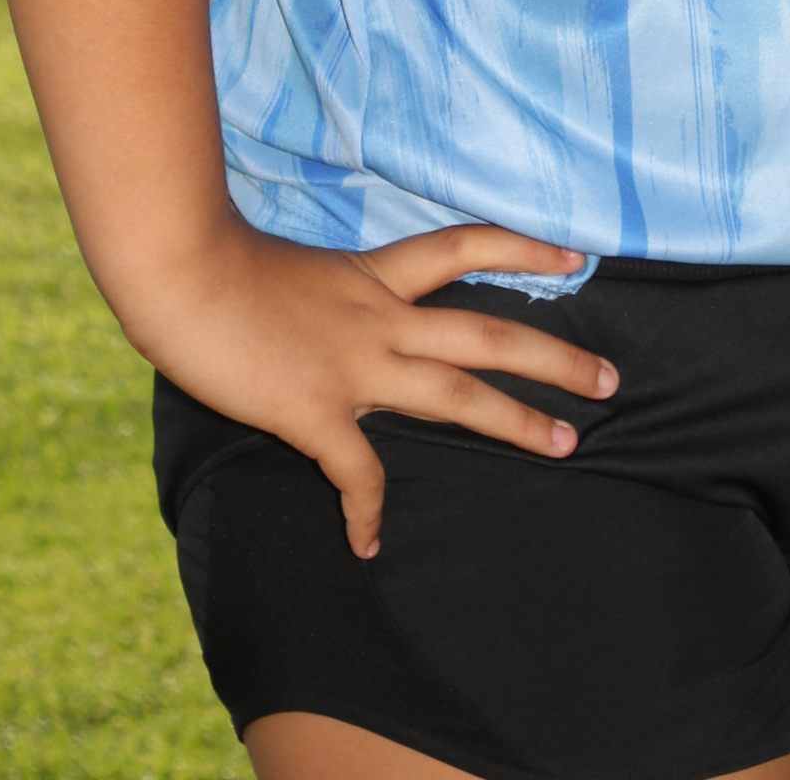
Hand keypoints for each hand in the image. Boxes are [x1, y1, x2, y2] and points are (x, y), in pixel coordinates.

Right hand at [134, 217, 617, 557]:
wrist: (180, 272)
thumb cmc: (215, 258)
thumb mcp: (290, 264)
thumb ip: (323, 290)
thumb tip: (323, 307)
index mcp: (373, 273)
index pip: (464, 247)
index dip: (523, 245)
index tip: (577, 255)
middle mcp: (379, 315)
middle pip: (488, 331)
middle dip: (554, 357)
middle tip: (609, 378)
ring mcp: (354, 363)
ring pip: (458, 393)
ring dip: (516, 421)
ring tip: (566, 444)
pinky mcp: (315, 411)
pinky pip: (357, 471)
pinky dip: (365, 511)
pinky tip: (370, 545)